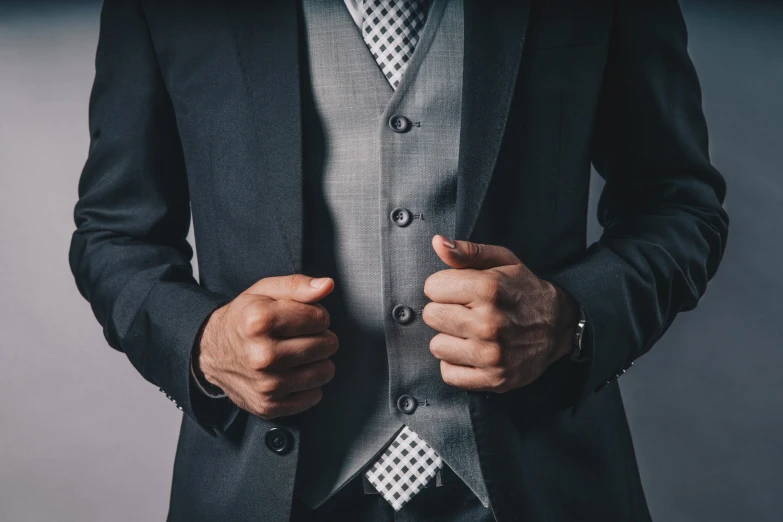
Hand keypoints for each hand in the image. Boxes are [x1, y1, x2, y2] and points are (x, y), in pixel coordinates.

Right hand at [195, 275, 337, 418]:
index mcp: (260, 322)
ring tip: (298, 354)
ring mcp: (266, 385)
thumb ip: (298, 285)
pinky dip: (309, 385)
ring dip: (318, 362)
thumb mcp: (266, 291)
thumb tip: (327, 285)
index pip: (320, 318)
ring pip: (325, 372)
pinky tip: (292, 373)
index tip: (302, 318)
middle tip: (300, 336)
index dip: (316, 315)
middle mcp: (262, 356)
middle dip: (320, 337)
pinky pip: (314, 396)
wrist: (211, 352)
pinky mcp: (269, 406)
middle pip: (326, 345)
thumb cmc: (244, 318)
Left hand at [422, 235, 578, 392]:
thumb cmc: (524, 291)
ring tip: (472, 333)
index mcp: (489, 289)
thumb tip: (438, 242)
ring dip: (450, 339)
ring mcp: (492, 354)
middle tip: (468, 311)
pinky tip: (473, 352)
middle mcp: (490, 323)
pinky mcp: (493, 378)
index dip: (445, 287)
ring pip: (437, 346)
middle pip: (431, 316)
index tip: (461, 291)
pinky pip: (449, 374)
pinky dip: (457, 364)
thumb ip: (467, 252)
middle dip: (445, 311)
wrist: (559, 326)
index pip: (432, 287)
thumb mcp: (502, 261)